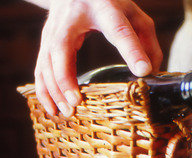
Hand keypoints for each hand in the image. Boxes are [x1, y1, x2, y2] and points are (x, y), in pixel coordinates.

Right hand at [34, 0, 162, 115]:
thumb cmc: (109, 3)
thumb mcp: (133, 13)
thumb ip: (146, 40)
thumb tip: (150, 72)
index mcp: (103, 7)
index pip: (118, 29)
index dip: (131, 50)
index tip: (142, 70)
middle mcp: (72, 17)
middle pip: (62, 47)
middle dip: (66, 77)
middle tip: (76, 102)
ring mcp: (54, 28)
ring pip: (46, 60)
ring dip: (53, 89)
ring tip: (66, 112)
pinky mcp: (45, 40)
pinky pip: (40, 67)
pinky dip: (43, 89)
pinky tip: (52, 108)